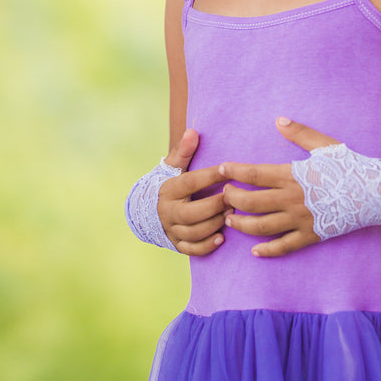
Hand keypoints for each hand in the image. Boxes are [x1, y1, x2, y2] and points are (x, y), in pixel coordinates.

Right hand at [158, 129, 229, 255]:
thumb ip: (184, 150)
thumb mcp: (172, 165)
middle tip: (234, 198)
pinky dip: (206, 246)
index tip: (229, 169)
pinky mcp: (176, 243)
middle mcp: (167, 211)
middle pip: (191, 213)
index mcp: (168, 190)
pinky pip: (191, 249)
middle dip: (215, 206)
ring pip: (193, 232)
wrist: (147, 209)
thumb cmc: (168, 182)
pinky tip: (221, 238)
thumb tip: (193, 131)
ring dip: (215, 224)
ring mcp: (171, 229)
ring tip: (232, 214)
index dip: (210, 176)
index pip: (190, 182)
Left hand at [219, 118, 337, 257]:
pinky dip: (267, 250)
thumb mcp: (325, 145)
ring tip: (230, 220)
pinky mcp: (310, 235)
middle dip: (232, 199)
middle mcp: (291, 199)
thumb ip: (300, 133)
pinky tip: (254, 251)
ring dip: (241, 224)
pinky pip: (283, 246)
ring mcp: (299, 220)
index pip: (254, 174)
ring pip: (261, 226)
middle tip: (223, 196)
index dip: (234, 171)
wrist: (373, 194)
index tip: (220, 168)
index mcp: (292, 175)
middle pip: (251, 202)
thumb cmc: (349, 167)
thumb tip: (279, 120)